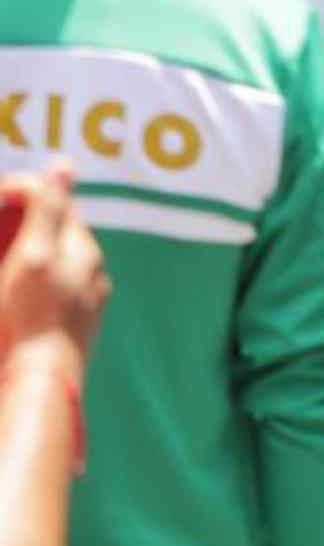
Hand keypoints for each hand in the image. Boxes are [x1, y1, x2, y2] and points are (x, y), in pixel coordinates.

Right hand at [0, 163, 109, 362]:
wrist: (42, 381)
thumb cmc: (31, 317)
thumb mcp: (35, 256)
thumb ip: (49, 211)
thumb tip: (64, 164)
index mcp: (83, 251)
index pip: (54, 204)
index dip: (19, 194)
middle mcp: (93, 273)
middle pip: (55, 234)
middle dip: (22, 224)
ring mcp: (86, 302)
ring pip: (55, 264)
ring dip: (26, 254)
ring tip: (3, 259)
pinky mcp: (75, 327)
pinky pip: (54, 292)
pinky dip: (32, 282)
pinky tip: (15, 293)